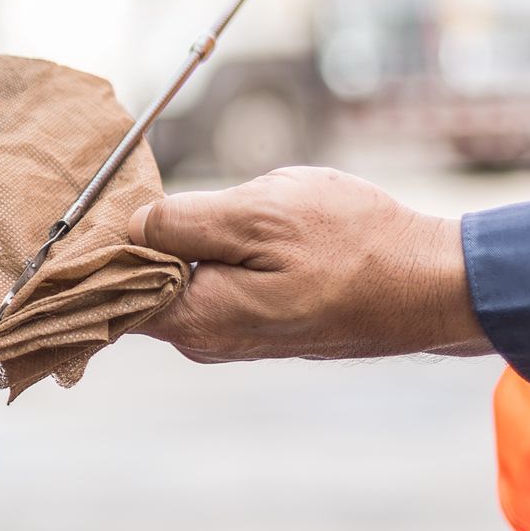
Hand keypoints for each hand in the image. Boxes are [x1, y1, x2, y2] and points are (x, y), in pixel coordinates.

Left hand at [126, 166, 490, 362]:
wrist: (432, 286)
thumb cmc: (354, 245)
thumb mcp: (261, 213)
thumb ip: (184, 222)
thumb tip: (129, 225)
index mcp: (192, 319)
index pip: (106, 287)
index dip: (97, 241)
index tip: (101, 198)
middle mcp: (202, 340)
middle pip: (135, 282)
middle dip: (141, 235)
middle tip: (163, 190)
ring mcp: (228, 335)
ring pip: (175, 277)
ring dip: (183, 238)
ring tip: (223, 207)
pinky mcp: (254, 323)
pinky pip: (208, 282)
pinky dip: (210, 251)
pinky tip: (241, 227)